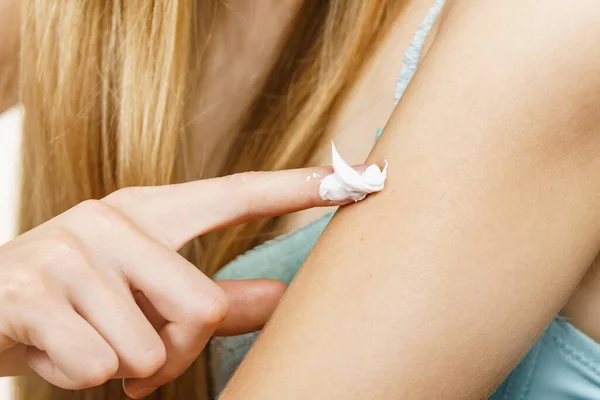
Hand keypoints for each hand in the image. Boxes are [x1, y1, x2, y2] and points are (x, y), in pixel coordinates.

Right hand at [0, 167, 339, 396]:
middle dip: (177, 354)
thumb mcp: (144, 293)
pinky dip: (82, 378)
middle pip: (202, 306)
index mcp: (146, 212)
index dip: (293, 188)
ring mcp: (68, 251)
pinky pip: (96, 366)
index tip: (349, 178)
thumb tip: (283, 295)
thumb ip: (216, 298)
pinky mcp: (30, 292)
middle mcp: (110, 219)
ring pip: (147, 349)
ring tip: (94, 348)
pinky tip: (56, 351)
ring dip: (127, 370)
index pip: (233, 195)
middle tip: (145, 362)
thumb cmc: (76, 300)